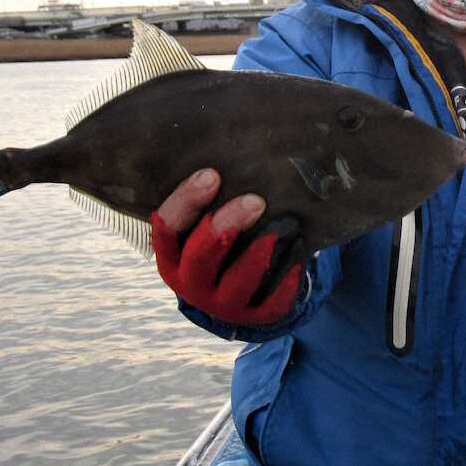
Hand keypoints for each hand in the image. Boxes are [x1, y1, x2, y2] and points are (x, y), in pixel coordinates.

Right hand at [150, 168, 301, 325]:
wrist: (238, 294)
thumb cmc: (221, 243)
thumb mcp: (203, 226)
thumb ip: (209, 201)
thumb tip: (233, 149)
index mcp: (171, 258)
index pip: (167, 229)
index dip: (187, 201)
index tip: (212, 174)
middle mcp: (191, 284)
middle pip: (201, 255)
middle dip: (226, 225)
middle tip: (255, 201)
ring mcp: (222, 304)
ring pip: (237, 281)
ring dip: (258, 253)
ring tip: (281, 228)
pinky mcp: (255, 316)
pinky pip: (271, 301)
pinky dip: (286, 279)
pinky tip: (298, 253)